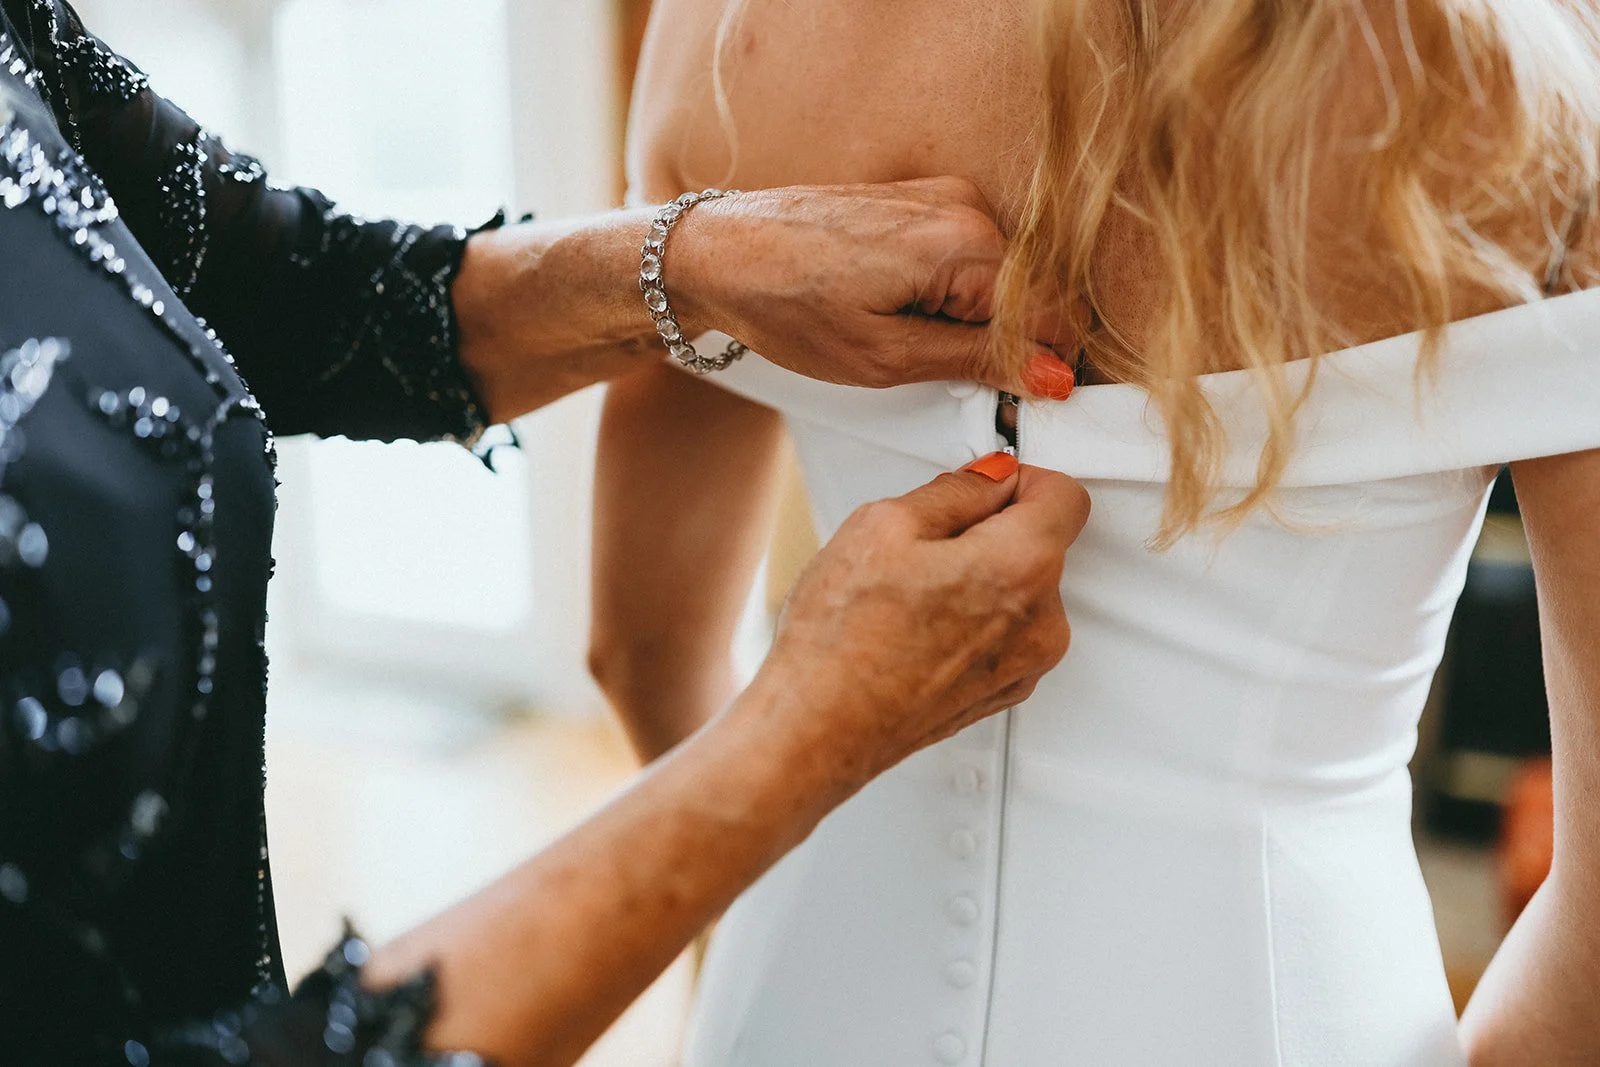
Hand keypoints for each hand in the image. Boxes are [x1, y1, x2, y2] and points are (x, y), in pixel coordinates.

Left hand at [672, 178, 1080, 397]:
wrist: (720, 255)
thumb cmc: (784, 302)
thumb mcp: (885, 357)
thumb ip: (979, 362)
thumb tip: (1050, 373)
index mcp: (966, 242)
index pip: (1051, 315)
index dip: (1042, 366)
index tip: (1023, 401)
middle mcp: (966, 206)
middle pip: (1029, 295)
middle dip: (1001, 343)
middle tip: (939, 374)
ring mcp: (946, 197)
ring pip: (1000, 280)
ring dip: (970, 320)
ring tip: (906, 340)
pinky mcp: (924, 200)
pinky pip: (967, 258)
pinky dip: (948, 295)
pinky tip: (900, 312)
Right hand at [746, 454, 1089, 795]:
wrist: (821, 726)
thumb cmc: (843, 641)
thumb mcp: (886, 525)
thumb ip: (957, 489)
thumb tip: (990, 479)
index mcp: (1022, 568)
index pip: (1064, 496)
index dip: (1021, 479)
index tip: (986, 485)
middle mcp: (1041, 622)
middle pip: (1040, 546)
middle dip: (991, 531)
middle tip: (924, 543)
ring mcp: (1025, 665)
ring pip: (1020, 592)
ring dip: (980, 578)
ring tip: (911, 593)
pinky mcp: (1003, 692)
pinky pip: (1005, 634)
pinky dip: (972, 620)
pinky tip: (917, 626)